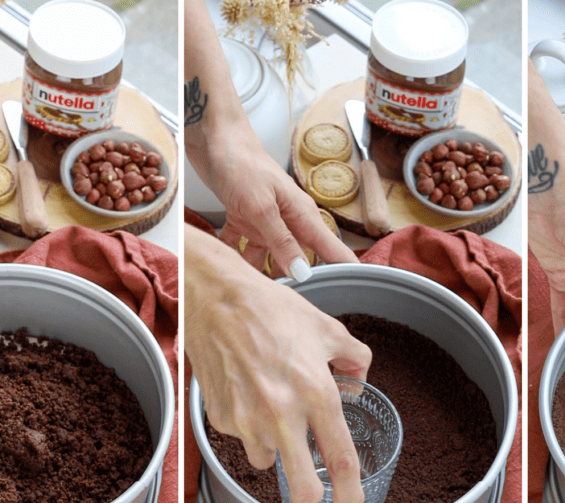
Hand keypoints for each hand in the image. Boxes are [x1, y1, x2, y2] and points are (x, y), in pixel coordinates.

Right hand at [185, 225, 371, 502]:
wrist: (217, 299)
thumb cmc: (271, 310)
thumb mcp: (327, 328)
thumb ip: (354, 359)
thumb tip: (358, 384)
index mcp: (315, 392)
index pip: (339, 457)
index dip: (349, 489)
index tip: (351, 502)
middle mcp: (281, 413)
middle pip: (300, 487)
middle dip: (310, 498)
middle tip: (313, 494)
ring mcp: (246, 419)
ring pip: (267, 459)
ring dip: (275, 446)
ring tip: (272, 410)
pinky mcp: (220, 418)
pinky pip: (241, 437)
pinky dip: (248, 425)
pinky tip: (248, 394)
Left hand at [191, 124, 357, 278]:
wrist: (213, 137)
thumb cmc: (241, 162)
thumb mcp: (261, 207)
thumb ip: (281, 241)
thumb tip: (302, 272)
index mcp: (302, 215)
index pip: (331, 248)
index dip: (344, 270)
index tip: (351, 294)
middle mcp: (288, 219)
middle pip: (298, 258)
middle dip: (293, 280)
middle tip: (285, 304)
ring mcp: (266, 219)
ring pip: (267, 255)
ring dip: (257, 271)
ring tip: (251, 291)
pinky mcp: (244, 216)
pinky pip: (241, 243)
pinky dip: (232, 253)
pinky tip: (223, 264)